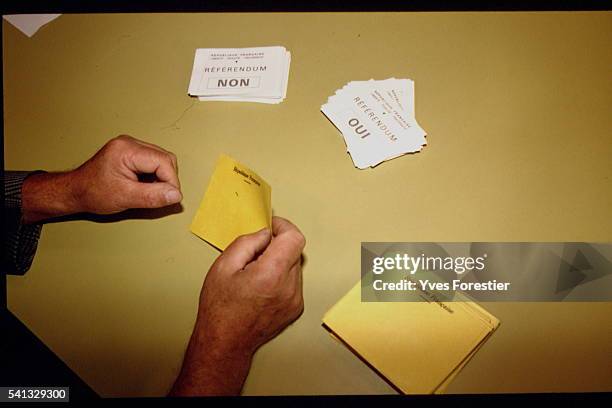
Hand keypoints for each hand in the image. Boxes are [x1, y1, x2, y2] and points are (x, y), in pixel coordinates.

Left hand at [21, 135, 181, 222]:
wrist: (75, 191)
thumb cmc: (92, 192)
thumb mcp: (125, 197)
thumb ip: (152, 196)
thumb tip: (175, 195)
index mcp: (127, 149)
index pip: (163, 162)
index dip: (171, 182)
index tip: (171, 198)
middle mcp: (130, 143)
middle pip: (165, 159)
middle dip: (167, 179)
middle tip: (159, 196)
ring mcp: (130, 147)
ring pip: (162, 160)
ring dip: (161, 178)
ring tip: (148, 191)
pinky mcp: (131, 153)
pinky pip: (154, 162)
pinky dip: (155, 176)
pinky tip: (144, 186)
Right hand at [170, 217, 305, 395]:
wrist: (226, 343)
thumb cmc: (220, 309)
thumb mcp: (224, 266)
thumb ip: (247, 242)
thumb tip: (265, 233)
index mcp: (271, 275)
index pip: (294, 238)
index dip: (283, 227)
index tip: (270, 227)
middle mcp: (289, 288)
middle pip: (294, 251)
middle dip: (277, 245)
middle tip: (255, 254)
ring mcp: (295, 300)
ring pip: (294, 266)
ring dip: (279, 262)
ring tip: (256, 274)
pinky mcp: (296, 308)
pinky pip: (294, 281)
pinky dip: (281, 277)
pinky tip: (262, 287)